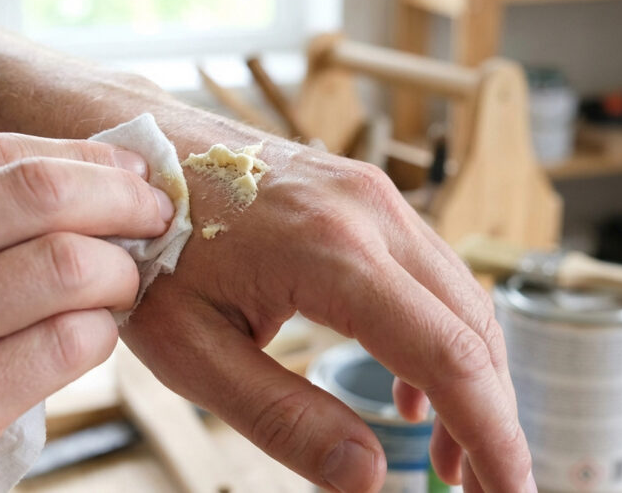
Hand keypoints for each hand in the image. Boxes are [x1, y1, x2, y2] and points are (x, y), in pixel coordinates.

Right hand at [0, 133, 173, 490]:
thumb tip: (51, 183)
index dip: (78, 156)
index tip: (124, 168)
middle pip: (38, 194)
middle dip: (122, 197)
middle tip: (156, 212)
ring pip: (65, 266)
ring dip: (120, 270)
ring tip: (125, 280)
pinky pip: (63, 346)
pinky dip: (100, 332)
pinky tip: (94, 333)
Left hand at [121, 131, 533, 492]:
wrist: (129, 161)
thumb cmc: (149, 252)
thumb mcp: (193, 350)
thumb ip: (282, 417)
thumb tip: (370, 476)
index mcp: (332, 252)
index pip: (447, 356)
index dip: (492, 435)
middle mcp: (370, 211)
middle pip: (472, 326)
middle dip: (492, 415)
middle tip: (482, 487)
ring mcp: (370, 194)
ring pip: (459, 295)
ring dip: (470, 375)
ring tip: (450, 450)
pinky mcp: (361, 194)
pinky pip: (426, 269)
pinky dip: (439, 331)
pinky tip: (409, 384)